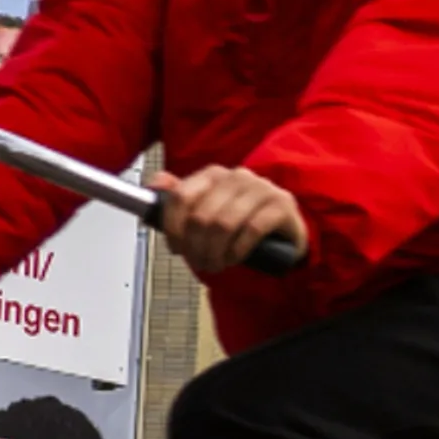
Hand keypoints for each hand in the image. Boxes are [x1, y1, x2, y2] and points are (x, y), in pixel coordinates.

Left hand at [148, 165, 309, 274]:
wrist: (284, 233)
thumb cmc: (241, 223)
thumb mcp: (209, 210)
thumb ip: (182, 198)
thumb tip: (154, 183)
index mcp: (214, 174)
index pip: (181, 197)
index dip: (173, 227)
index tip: (175, 248)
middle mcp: (237, 175)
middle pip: (201, 216)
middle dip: (196, 247)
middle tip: (200, 263)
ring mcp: (262, 188)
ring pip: (224, 224)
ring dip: (215, 252)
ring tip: (216, 265)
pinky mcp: (282, 204)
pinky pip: (252, 230)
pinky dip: (238, 250)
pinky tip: (234, 259)